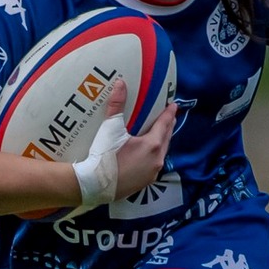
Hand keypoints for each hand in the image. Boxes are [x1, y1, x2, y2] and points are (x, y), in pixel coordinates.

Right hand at [107, 77, 175, 197]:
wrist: (94, 185)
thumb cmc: (104, 156)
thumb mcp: (110, 128)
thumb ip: (117, 105)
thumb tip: (120, 83)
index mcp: (152, 145)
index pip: (164, 124)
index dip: (169, 113)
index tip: (173, 105)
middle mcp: (157, 160)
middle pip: (166, 139)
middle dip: (168, 127)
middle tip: (169, 116)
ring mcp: (152, 173)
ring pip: (162, 153)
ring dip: (162, 142)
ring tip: (160, 133)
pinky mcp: (145, 182)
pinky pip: (155, 164)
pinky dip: (155, 154)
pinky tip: (149, 153)